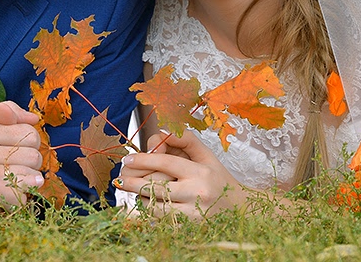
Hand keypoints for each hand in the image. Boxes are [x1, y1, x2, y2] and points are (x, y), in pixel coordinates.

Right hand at [0, 101, 43, 219]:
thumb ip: (2, 110)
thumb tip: (33, 118)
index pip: (28, 135)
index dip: (32, 138)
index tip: (23, 142)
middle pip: (31, 158)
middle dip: (33, 159)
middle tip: (24, 160)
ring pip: (24, 181)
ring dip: (28, 179)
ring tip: (22, 175)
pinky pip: (7, 202)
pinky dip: (15, 197)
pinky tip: (13, 190)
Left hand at [116, 131, 246, 219]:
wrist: (240, 209)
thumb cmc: (219, 179)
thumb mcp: (207, 156)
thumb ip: (186, 140)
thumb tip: (162, 133)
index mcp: (201, 172)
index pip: (166, 163)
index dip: (144, 159)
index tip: (128, 159)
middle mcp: (196, 193)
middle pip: (156, 187)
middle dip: (133, 182)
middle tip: (120, 179)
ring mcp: (193, 213)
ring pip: (155, 207)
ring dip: (140, 198)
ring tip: (133, 191)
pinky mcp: (189, 228)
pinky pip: (162, 221)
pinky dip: (151, 212)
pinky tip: (146, 204)